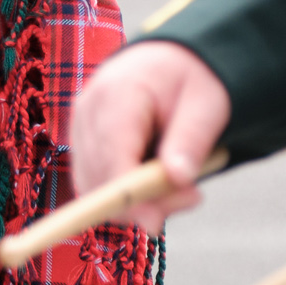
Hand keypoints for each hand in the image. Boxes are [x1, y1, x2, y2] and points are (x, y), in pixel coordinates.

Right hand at [67, 41, 229, 229]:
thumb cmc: (190, 80)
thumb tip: (177, 178)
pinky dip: (128, 194)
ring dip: (138, 200)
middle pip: (99, 175)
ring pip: (95, 186)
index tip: (153, 222)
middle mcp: (88, 110)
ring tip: (184, 185)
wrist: (169, 62)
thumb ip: (191, 140)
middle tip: (194, 196)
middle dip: (143, 201)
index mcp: (117, 92)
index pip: (113, 151)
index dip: (128, 193)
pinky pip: (97, 184)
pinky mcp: (82, 144)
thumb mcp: (206, 104)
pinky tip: (160, 180)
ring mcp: (80, 128)